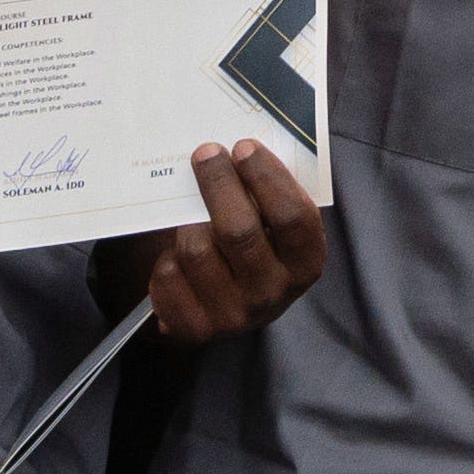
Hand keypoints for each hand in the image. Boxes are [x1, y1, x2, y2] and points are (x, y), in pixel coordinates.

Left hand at [135, 139, 328, 341]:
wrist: (234, 306)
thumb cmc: (259, 247)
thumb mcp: (279, 227)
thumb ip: (271, 195)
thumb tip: (242, 147)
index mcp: (305, 263)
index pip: (292, 216)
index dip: (267, 177)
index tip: (243, 146)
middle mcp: (273, 293)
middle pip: (238, 230)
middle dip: (218, 183)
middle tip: (206, 153)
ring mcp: (233, 315)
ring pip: (196, 249)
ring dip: (188, 221)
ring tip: (191, 211)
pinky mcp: (194, 327)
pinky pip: (168, 276)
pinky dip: (167, 258)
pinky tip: (178, 254)